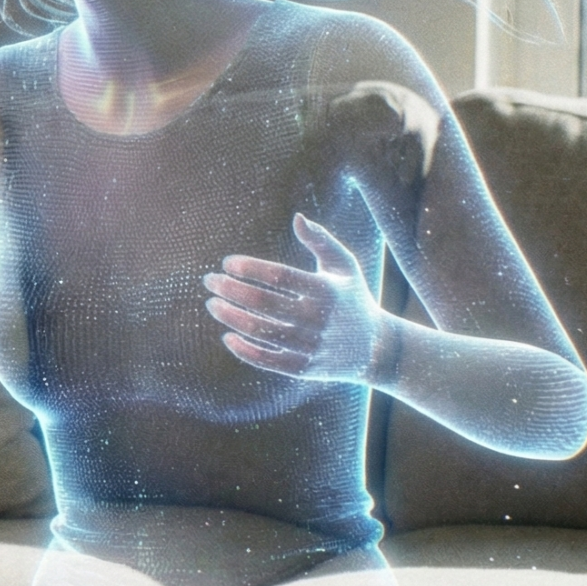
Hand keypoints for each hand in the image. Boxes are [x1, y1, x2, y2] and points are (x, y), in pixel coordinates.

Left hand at [204, 214, 396, 386]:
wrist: (376, 349)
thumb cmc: (351, 298)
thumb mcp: (344, 267)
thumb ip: (321, 241)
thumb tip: (297, 217)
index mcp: (326, 291)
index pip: (279, 276)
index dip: (249, 268)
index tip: (227, 263)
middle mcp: (318, 320)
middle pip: (263, 303)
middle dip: (230, 290)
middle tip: (209, 281)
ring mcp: (310, 346)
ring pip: (261, 331)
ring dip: (230, 317)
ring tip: (212, 304)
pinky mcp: (304, 368)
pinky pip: (267, 360)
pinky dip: (244, 350)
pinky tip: (227, 335)